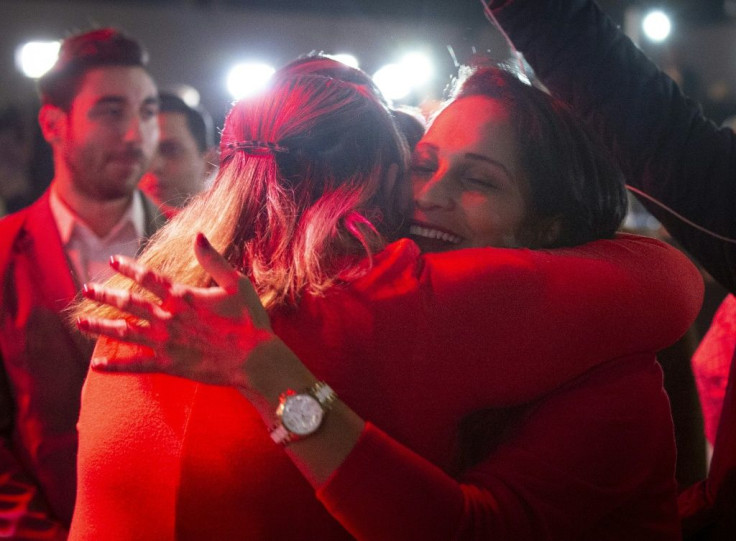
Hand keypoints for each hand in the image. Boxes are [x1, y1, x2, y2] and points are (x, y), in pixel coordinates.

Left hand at [77, 233, 274, 387]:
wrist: (254, 359)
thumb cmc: (248, 320)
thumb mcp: (236, 283)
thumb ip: (214, 259)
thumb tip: (197, 234)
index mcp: (183, 296)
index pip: (149, 278)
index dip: (129, 268)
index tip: (113, 260)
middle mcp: (169, 318)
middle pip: (129, 303)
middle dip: (106, 294)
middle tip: (87, 288)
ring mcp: (166, 343)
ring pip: (125, 332)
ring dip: (101, 326)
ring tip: (81, 322)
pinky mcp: (168, 365)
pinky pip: (136, 365)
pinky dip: (115, 366)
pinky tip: (97, 365)